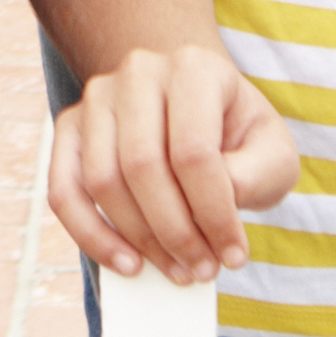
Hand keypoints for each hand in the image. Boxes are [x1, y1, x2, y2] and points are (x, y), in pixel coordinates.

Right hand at [46, 43, 298, 281]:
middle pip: (143, 166)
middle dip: (176, 233)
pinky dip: (90, 236)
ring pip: (103, 181)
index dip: (213, 213)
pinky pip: (64, 189)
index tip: (234, 255)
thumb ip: (256, 175)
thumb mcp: (271, 152)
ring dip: (140, 240)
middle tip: (203, 269)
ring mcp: (98, 96)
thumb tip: (215, 207)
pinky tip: (127, 264)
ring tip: (177, 269)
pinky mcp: (70, 126)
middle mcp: (139, 71)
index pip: (194, 150)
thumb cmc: (238, 136)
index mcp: (195, 67)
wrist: (198, 108)